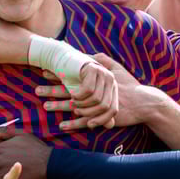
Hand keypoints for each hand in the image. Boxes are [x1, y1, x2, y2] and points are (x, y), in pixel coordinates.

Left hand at [36, 54, 161, 130]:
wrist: (143, 102)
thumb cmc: (130, 85)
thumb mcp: (116, 68)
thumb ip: (101, 60)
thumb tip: (86, 53)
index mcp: (95, 79)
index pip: (73, 75)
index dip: (58, 74)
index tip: (44, 72)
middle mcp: (94, 91)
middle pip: (70, 90)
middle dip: (52, 89)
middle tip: (36, 89)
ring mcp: (97, 105)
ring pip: (74, 106)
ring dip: (59, 106)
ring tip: (45, 106)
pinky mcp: (102, 117)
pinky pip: (84, 122)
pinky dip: (73, 124)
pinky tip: (61, 125)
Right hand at [72, 59, 118, 127]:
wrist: (64, 61)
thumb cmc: (75, 81)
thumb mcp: (88, 98)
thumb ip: (100, 111)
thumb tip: (110, 125)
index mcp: (112, 88)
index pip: (112, 110)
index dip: (102, 120)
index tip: (90, 125)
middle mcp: (111, 80)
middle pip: (104, 106)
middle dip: (88, 112)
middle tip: (77, 111)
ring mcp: (103, 73)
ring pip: (95, 99)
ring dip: (81, 104)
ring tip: (73, 101)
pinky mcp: (93, 69)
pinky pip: (87, 90)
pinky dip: (78, 96)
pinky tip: (73, 94)